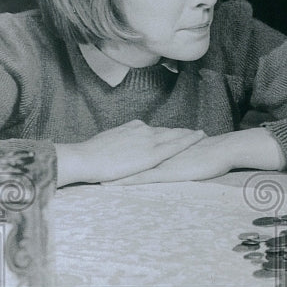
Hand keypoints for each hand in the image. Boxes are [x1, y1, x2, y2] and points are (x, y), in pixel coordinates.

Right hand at [55, 120, 205, 185]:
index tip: (176, 132)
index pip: (154, 130)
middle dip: (182, 132)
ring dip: (189, 134)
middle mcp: (143, 131)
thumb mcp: (107, 143)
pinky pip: (176, 145)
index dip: (167, 132)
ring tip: (203, 134)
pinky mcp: (152, 153)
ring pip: (175, 135)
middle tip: (197, 132)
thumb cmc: (90, 155)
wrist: (84, 158)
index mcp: (132, 128)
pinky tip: (200, 137)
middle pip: (168, 131)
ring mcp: (149, 140)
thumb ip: (119, 143)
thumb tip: (120, 145)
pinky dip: (190, 139)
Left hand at [107, 127, 286, 184]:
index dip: (118, 150)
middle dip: (108, 160)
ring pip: (128, 168)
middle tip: (90, 164)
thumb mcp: (190, 149)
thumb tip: (172, 151)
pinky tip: (109, 187)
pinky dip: (123, 182)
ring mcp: (159, 164)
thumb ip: (178, 150)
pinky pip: (139, 179)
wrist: (222, 150)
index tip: (102, 153)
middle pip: (127, 156)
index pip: (136, 146)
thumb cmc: (211, 152)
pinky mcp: (164, 174)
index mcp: (162, 147)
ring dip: (110, 172)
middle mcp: (156, 153)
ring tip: (90, 175)